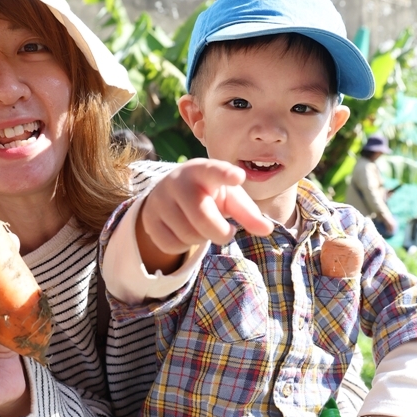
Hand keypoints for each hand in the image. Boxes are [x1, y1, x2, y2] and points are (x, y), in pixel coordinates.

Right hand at [137, 158, 271, 272]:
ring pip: (187, 235)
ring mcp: (159, 200)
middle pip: (202, 218)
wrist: (170, 193)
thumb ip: (248, 213)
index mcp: (203, 170)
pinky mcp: (149, 219)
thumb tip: (267, 230)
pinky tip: (184, 232)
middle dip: (220, 233)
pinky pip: (172, 245)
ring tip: (201, 226)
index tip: (238, 176)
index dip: (226, 174)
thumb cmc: (210, 194)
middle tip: (227, 233)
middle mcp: (178, 181)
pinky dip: (184, 246)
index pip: (215, 170)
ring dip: (201, 239)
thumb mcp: (230, 198)